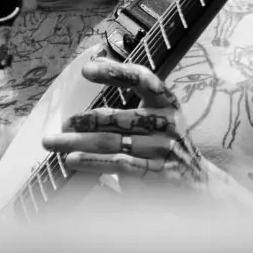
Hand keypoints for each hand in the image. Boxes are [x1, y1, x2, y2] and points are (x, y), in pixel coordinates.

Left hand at [41, 53, 209, 191]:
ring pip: (112, 142)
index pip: (142, 78)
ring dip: (78, 142)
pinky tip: (72, 161)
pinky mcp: (156, 172)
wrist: (198, 183)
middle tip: (62, 124)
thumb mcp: (159, 117)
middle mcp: (166, 122)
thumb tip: (94, 73)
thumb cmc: (167, 145)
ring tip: (54, 142)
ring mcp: (162, 148)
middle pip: (118, 116)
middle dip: (84, 120)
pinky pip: (118, 165)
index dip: (115, 71)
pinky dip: (93, 162)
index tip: (86, 70)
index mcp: (166, 102)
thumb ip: (132, 101)